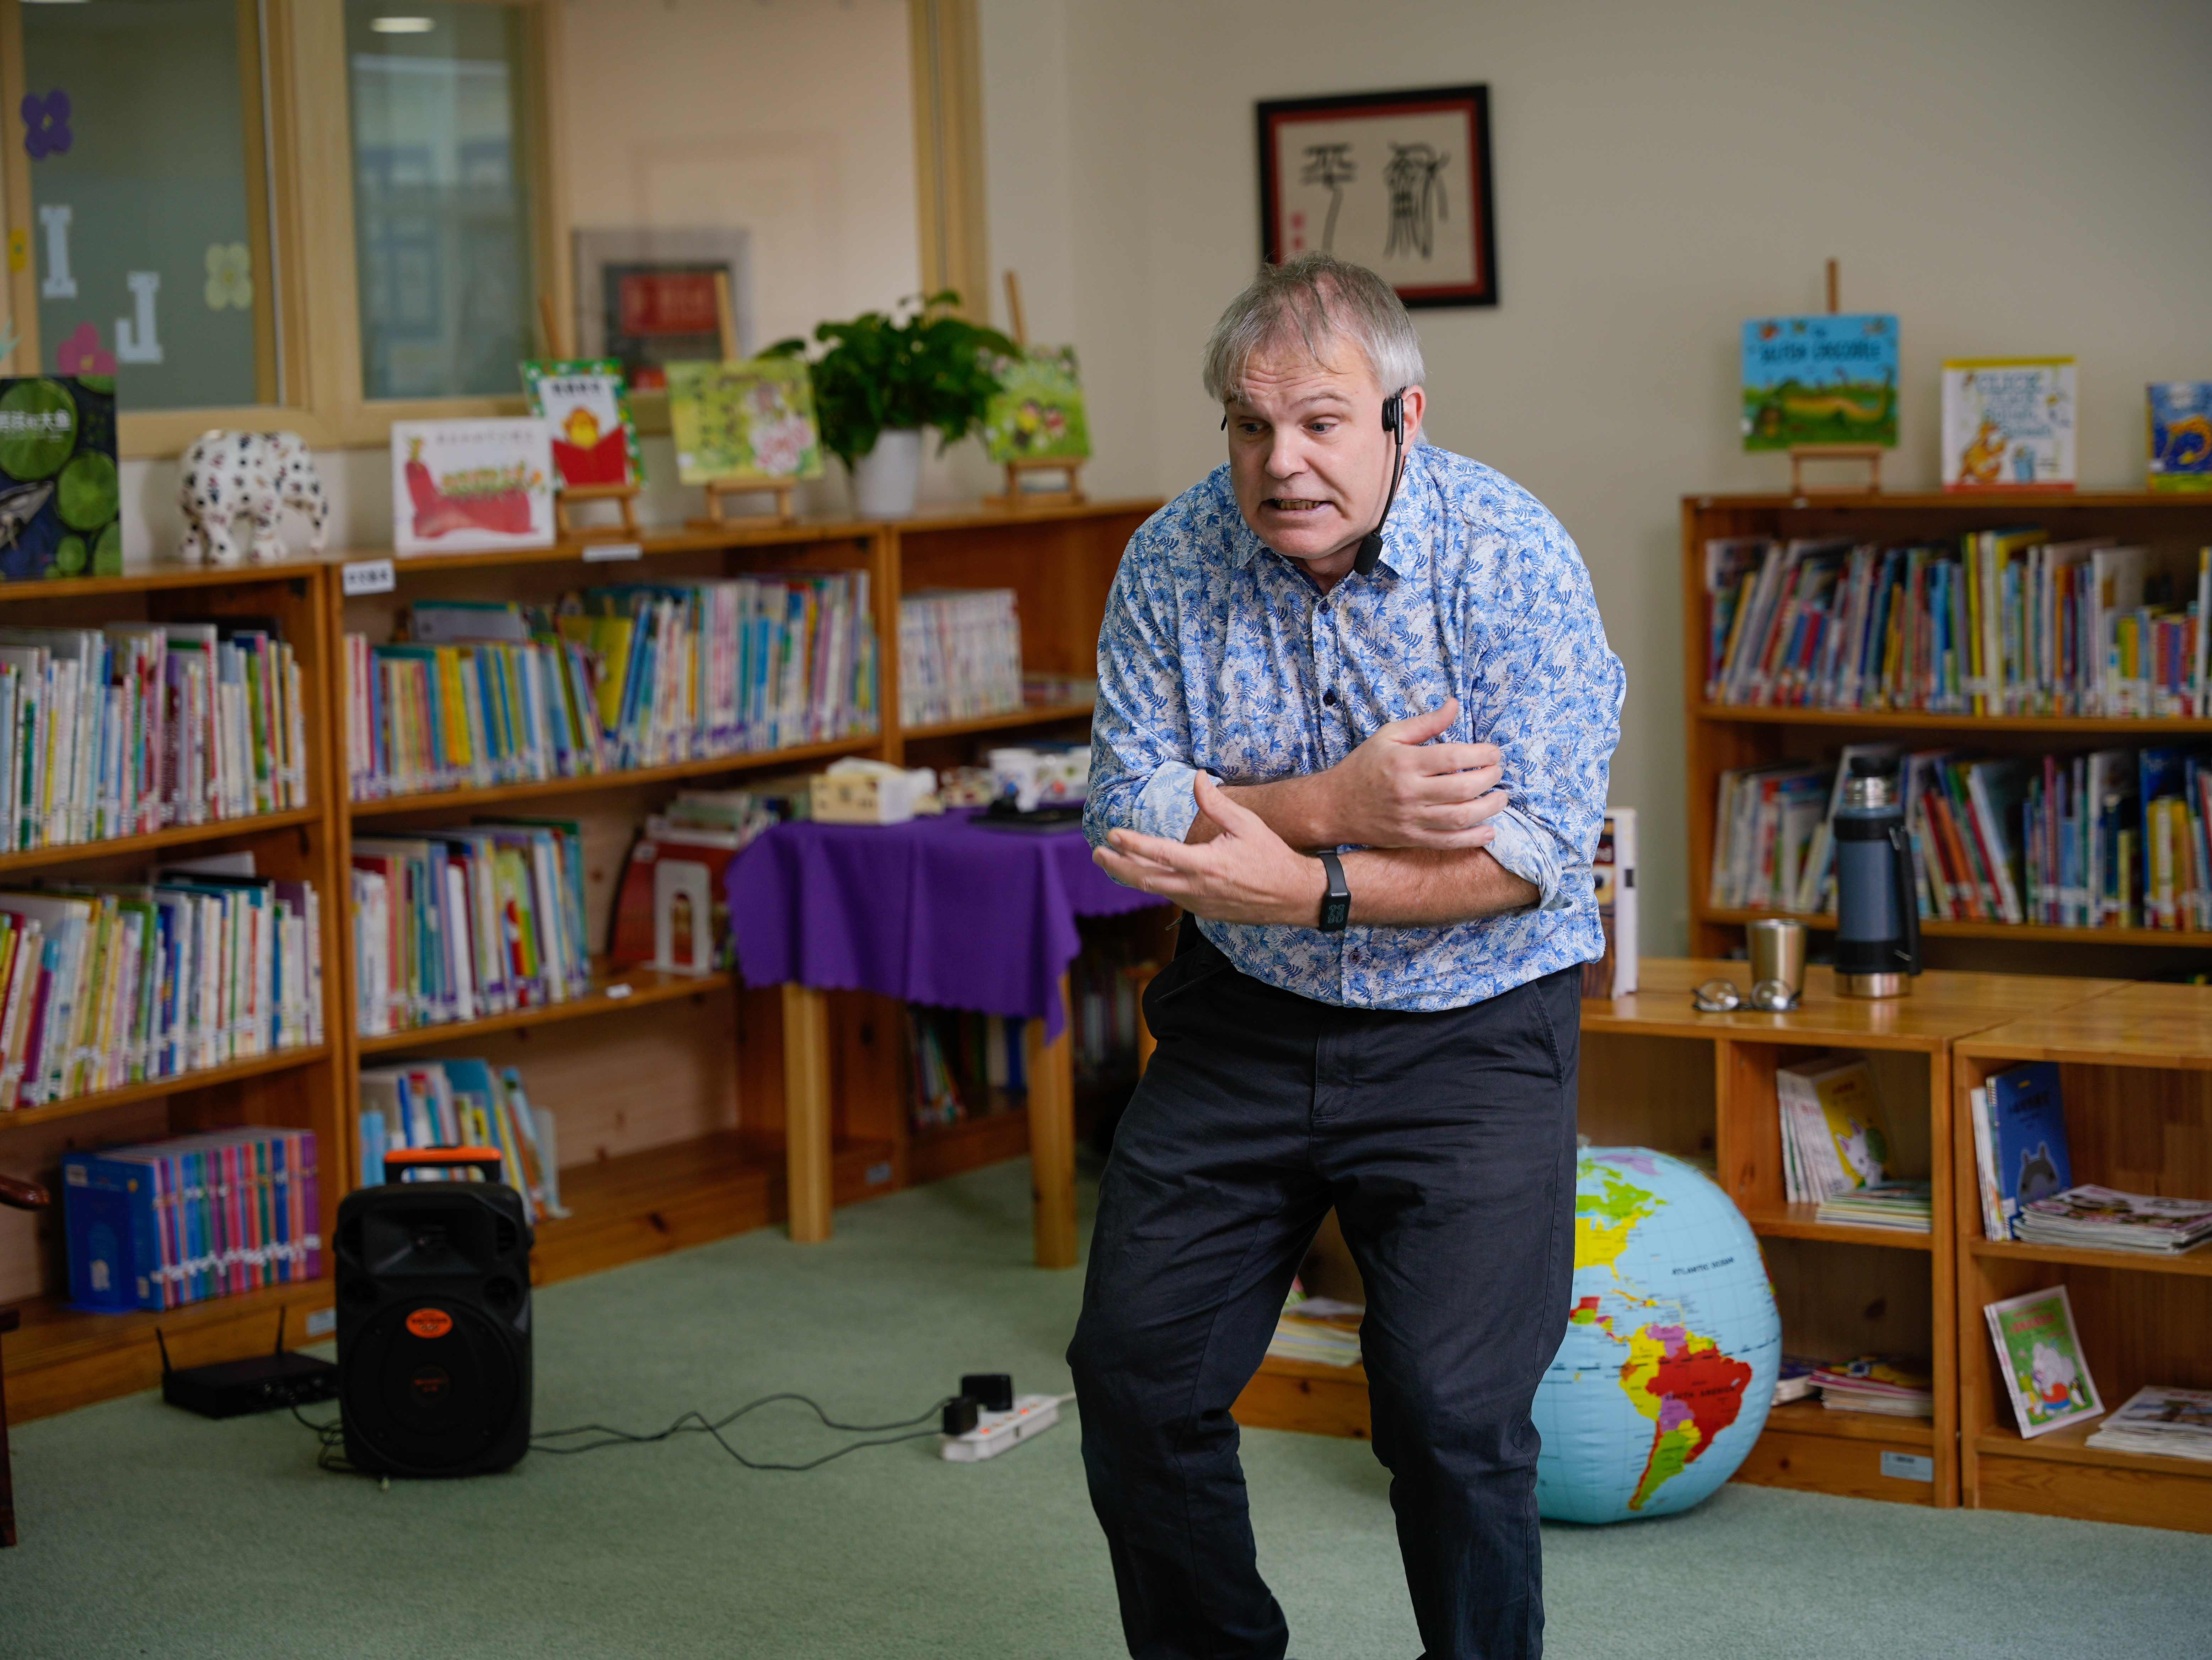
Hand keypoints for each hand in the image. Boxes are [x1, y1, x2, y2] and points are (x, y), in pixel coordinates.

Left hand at [1095, 774, 1326, 923]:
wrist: (1293, 896)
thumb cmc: (1271, 856)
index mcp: (1206, 865)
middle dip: (1117, 866)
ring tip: (1113, 861)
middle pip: (1146, 879)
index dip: (1132, 843)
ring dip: (1131, 876)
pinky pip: (1171, 897)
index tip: (1112, 834)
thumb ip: (1216, 803)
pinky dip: (1154, 884)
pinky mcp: (1204, 913)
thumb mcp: (1246, 824)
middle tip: (1098, 853)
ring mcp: (1199, 904)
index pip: (1159, 853)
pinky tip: (1144, 873)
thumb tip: (1197, 778)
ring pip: (1156, 891)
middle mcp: (1197, 889)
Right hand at [1330, 698, 1506, 848]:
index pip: (1453, 757)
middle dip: (1489, 778)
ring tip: (1500, 797)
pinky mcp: (1411, 838)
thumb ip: (1425, 723)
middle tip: (1498, 772)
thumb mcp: (1389, 735)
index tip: (1494, 753)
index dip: (1481, 754)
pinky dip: (1473, 838)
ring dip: (1488, 808)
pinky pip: (1448, 842)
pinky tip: (1490, 831)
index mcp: (1405, 762)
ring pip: (1460, 816)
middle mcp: (1409, 791)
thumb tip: (1455, 705)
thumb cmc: (1363, 766)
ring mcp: (1411, 818)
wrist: (1334, 806)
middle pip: (1462, 788)